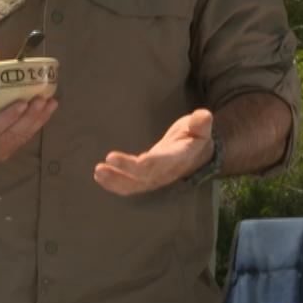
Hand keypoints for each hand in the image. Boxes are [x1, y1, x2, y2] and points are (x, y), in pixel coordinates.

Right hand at [0, 78, 55, 162]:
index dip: (9, 116)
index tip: (22, 102)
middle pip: (14, 132)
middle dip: (31, 116)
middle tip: (42, 98)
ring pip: (23, 135)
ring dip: (39, 119)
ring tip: (51, 102)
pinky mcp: (8, 149)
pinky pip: (25, 137)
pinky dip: (38, 123)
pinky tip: (48, 109)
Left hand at [94, 109, 212, 195]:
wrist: (196, 154)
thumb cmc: (195, 136)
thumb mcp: (200, 126)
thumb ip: (201, 123)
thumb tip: (204, 116)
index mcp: (179, 158)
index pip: (162, 162)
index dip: (147, 163)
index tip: (134, 160)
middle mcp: (166, 172)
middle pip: (144, 175)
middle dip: (125, 170)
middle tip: (105, 162)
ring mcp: (155, 178)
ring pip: (134, 185)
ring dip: (115, 180)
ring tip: (98, 171)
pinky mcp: (145, 180)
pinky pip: (129, 186)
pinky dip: (114, 184)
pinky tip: (99, 176)